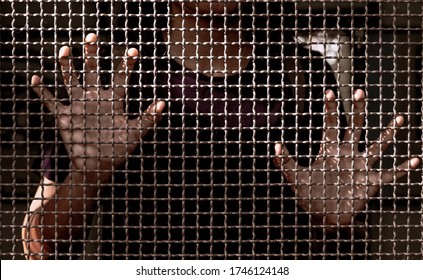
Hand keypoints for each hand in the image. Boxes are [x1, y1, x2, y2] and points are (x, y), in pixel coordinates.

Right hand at [31, 33, 164, 180]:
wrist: (97, 167)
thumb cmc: (118, 150)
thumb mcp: (135, 134)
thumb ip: (148, 119)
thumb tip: (163, 103)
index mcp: (114, 101)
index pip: (121, 79)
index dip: (127, 65)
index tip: (133, 51)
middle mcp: (95, 99)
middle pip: (93, 72)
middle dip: (92, 54)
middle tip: (92, 36)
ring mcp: (79, 106)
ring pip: (71, 81)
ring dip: (67, 66)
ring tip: (66, 49)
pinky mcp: (64, 117)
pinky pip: (50, 101)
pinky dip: (42, 91)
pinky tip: (35, 78)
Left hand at [274, 89, 419, 224]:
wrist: (323, 216)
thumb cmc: (309, 196)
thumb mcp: (295, 178)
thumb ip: (285, 162)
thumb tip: (274, 145)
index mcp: (330, 151)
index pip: (331, 125)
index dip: (330, 109)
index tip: (329, 92)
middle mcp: (347, 154)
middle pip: (355, 127)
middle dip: (357, 110)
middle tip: (359, 92)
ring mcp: (361, 166)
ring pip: (377, 146)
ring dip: (388, 133)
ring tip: (398, 118)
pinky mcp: (371, 182)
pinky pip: (390, 174)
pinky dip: (403, 168)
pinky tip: (415, 160)